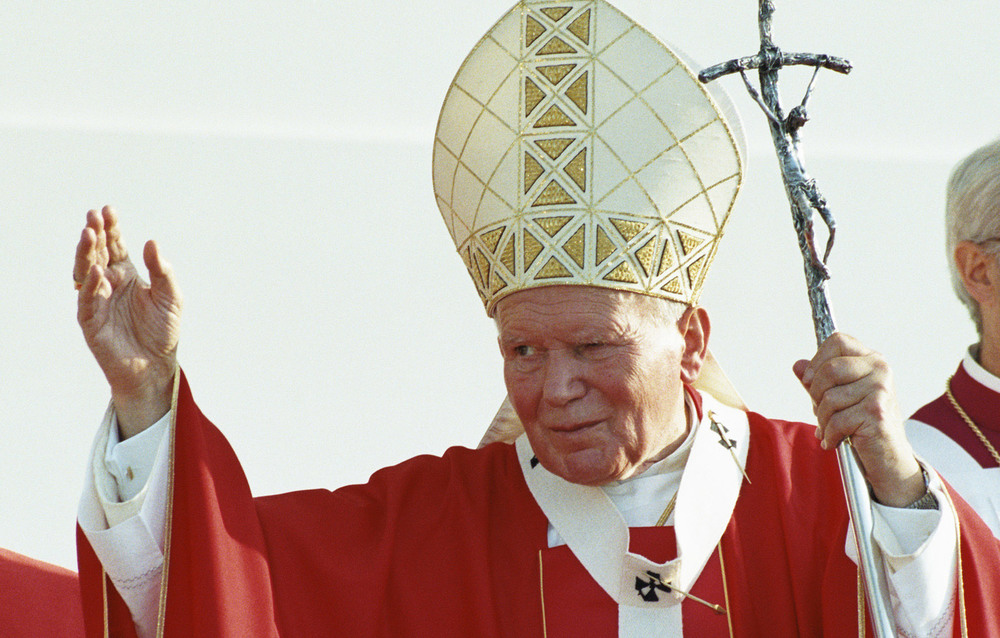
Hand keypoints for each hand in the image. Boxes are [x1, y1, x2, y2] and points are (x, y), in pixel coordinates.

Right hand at [75, 206, 181, 438]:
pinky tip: (97, 270)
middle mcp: (110, 283)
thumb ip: (162, 271)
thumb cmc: (163, 331)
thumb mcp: (171, 297)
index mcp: (128, 275)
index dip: (112, 229)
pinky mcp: (91, 321)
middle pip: (98, 253)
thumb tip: (152, 242)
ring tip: (89, 233)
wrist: (156, 366)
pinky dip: (91, 284)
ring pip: (86, 271)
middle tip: (94, 216)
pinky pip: (88, 299)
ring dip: (87, 252)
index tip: (109, 210)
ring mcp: (98, 300)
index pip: (116, 246)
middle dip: (95, 234)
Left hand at [793, 333, 923, 506]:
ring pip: (829, 398)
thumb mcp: (839, 397)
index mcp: (871, 360)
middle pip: (829, 369)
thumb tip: (798, 365)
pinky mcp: (877, 412)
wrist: (889, 457)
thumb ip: (818, 381)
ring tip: (831, 428)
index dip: (817, 359)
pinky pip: (837, 420)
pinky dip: (830, 434)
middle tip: (821, 412)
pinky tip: (836, 440)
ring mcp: (880, 390)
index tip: (809, 380)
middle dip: (816, 395)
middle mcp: (880, 370)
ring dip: (823, 419)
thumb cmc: (864, 425)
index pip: (838, 341)